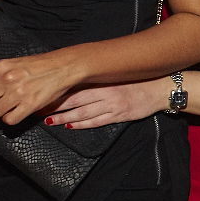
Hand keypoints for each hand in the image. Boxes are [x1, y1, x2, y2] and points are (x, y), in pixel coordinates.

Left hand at [0, 49, 78, 125]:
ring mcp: (19, 93)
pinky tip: (16, 112)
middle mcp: (8, 79)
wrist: (63, 67)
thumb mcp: (13, 63)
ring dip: (2, 111)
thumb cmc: (39, 65)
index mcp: (2, 66)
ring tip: (11, 105)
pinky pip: (10, 119)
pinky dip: (11, 118)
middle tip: (4, 98)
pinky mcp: (30, 105)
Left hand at [45, 78, 169, 128]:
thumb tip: (75, 79)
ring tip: (49, 120)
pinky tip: (70, 126)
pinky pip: (97, 121)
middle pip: (75, 100)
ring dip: (64, 117)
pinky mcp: (119, 115)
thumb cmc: (139, 80)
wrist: (161, 88)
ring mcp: (112, 105)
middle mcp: (105, 92)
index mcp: (104, 80)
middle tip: (38, 110)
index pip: (75, 86)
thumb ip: (98, 78)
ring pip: (83, 113)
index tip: (43, 95)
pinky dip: (82, 124)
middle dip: (55, 105)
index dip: (58, 92)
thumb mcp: (117, 75)